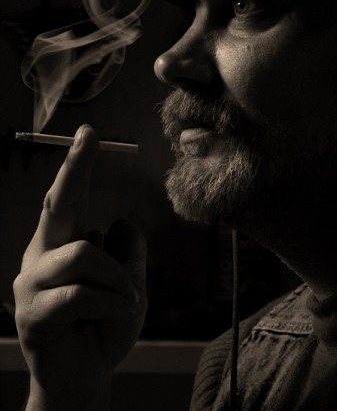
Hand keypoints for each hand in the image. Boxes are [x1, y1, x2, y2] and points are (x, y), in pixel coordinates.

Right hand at [13, 124, 146, 410]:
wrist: (86, 378)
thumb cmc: (106, 327)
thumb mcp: (129, 284)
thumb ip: (128, 252)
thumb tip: (120, 221)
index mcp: (63, 245)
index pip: (69, 199)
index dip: (77, 165)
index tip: (88, 133)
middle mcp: (42, 257)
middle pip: (58, 204)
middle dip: (75, 168)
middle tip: (88, 135)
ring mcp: (33, 284)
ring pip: (83, 253)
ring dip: (117, 279)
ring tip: (126, 300)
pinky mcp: (33, 313)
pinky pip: (81, 293)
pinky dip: (111, 302)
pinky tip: (117, 313)